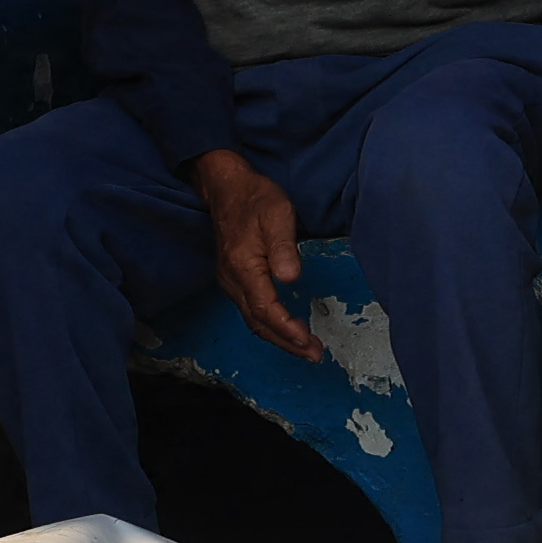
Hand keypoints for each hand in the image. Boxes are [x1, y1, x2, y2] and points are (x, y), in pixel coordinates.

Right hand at [194, 152, 321, 357]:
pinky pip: (252, 311)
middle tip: (315, 354)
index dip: (287, 329)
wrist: (226, 188)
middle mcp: (233, 280)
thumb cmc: (255, 198)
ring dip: (280, 337)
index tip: (307, 341)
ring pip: (254, 320)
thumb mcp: (277, 214)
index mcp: (243, 267)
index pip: (266, 309)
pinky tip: (287, 329)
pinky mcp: (234, 279)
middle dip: (287, 343)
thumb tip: (291, 278)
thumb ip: (284, 247)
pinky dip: (270, 325)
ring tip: (307, 348)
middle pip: (259, 323)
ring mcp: (231, 281)